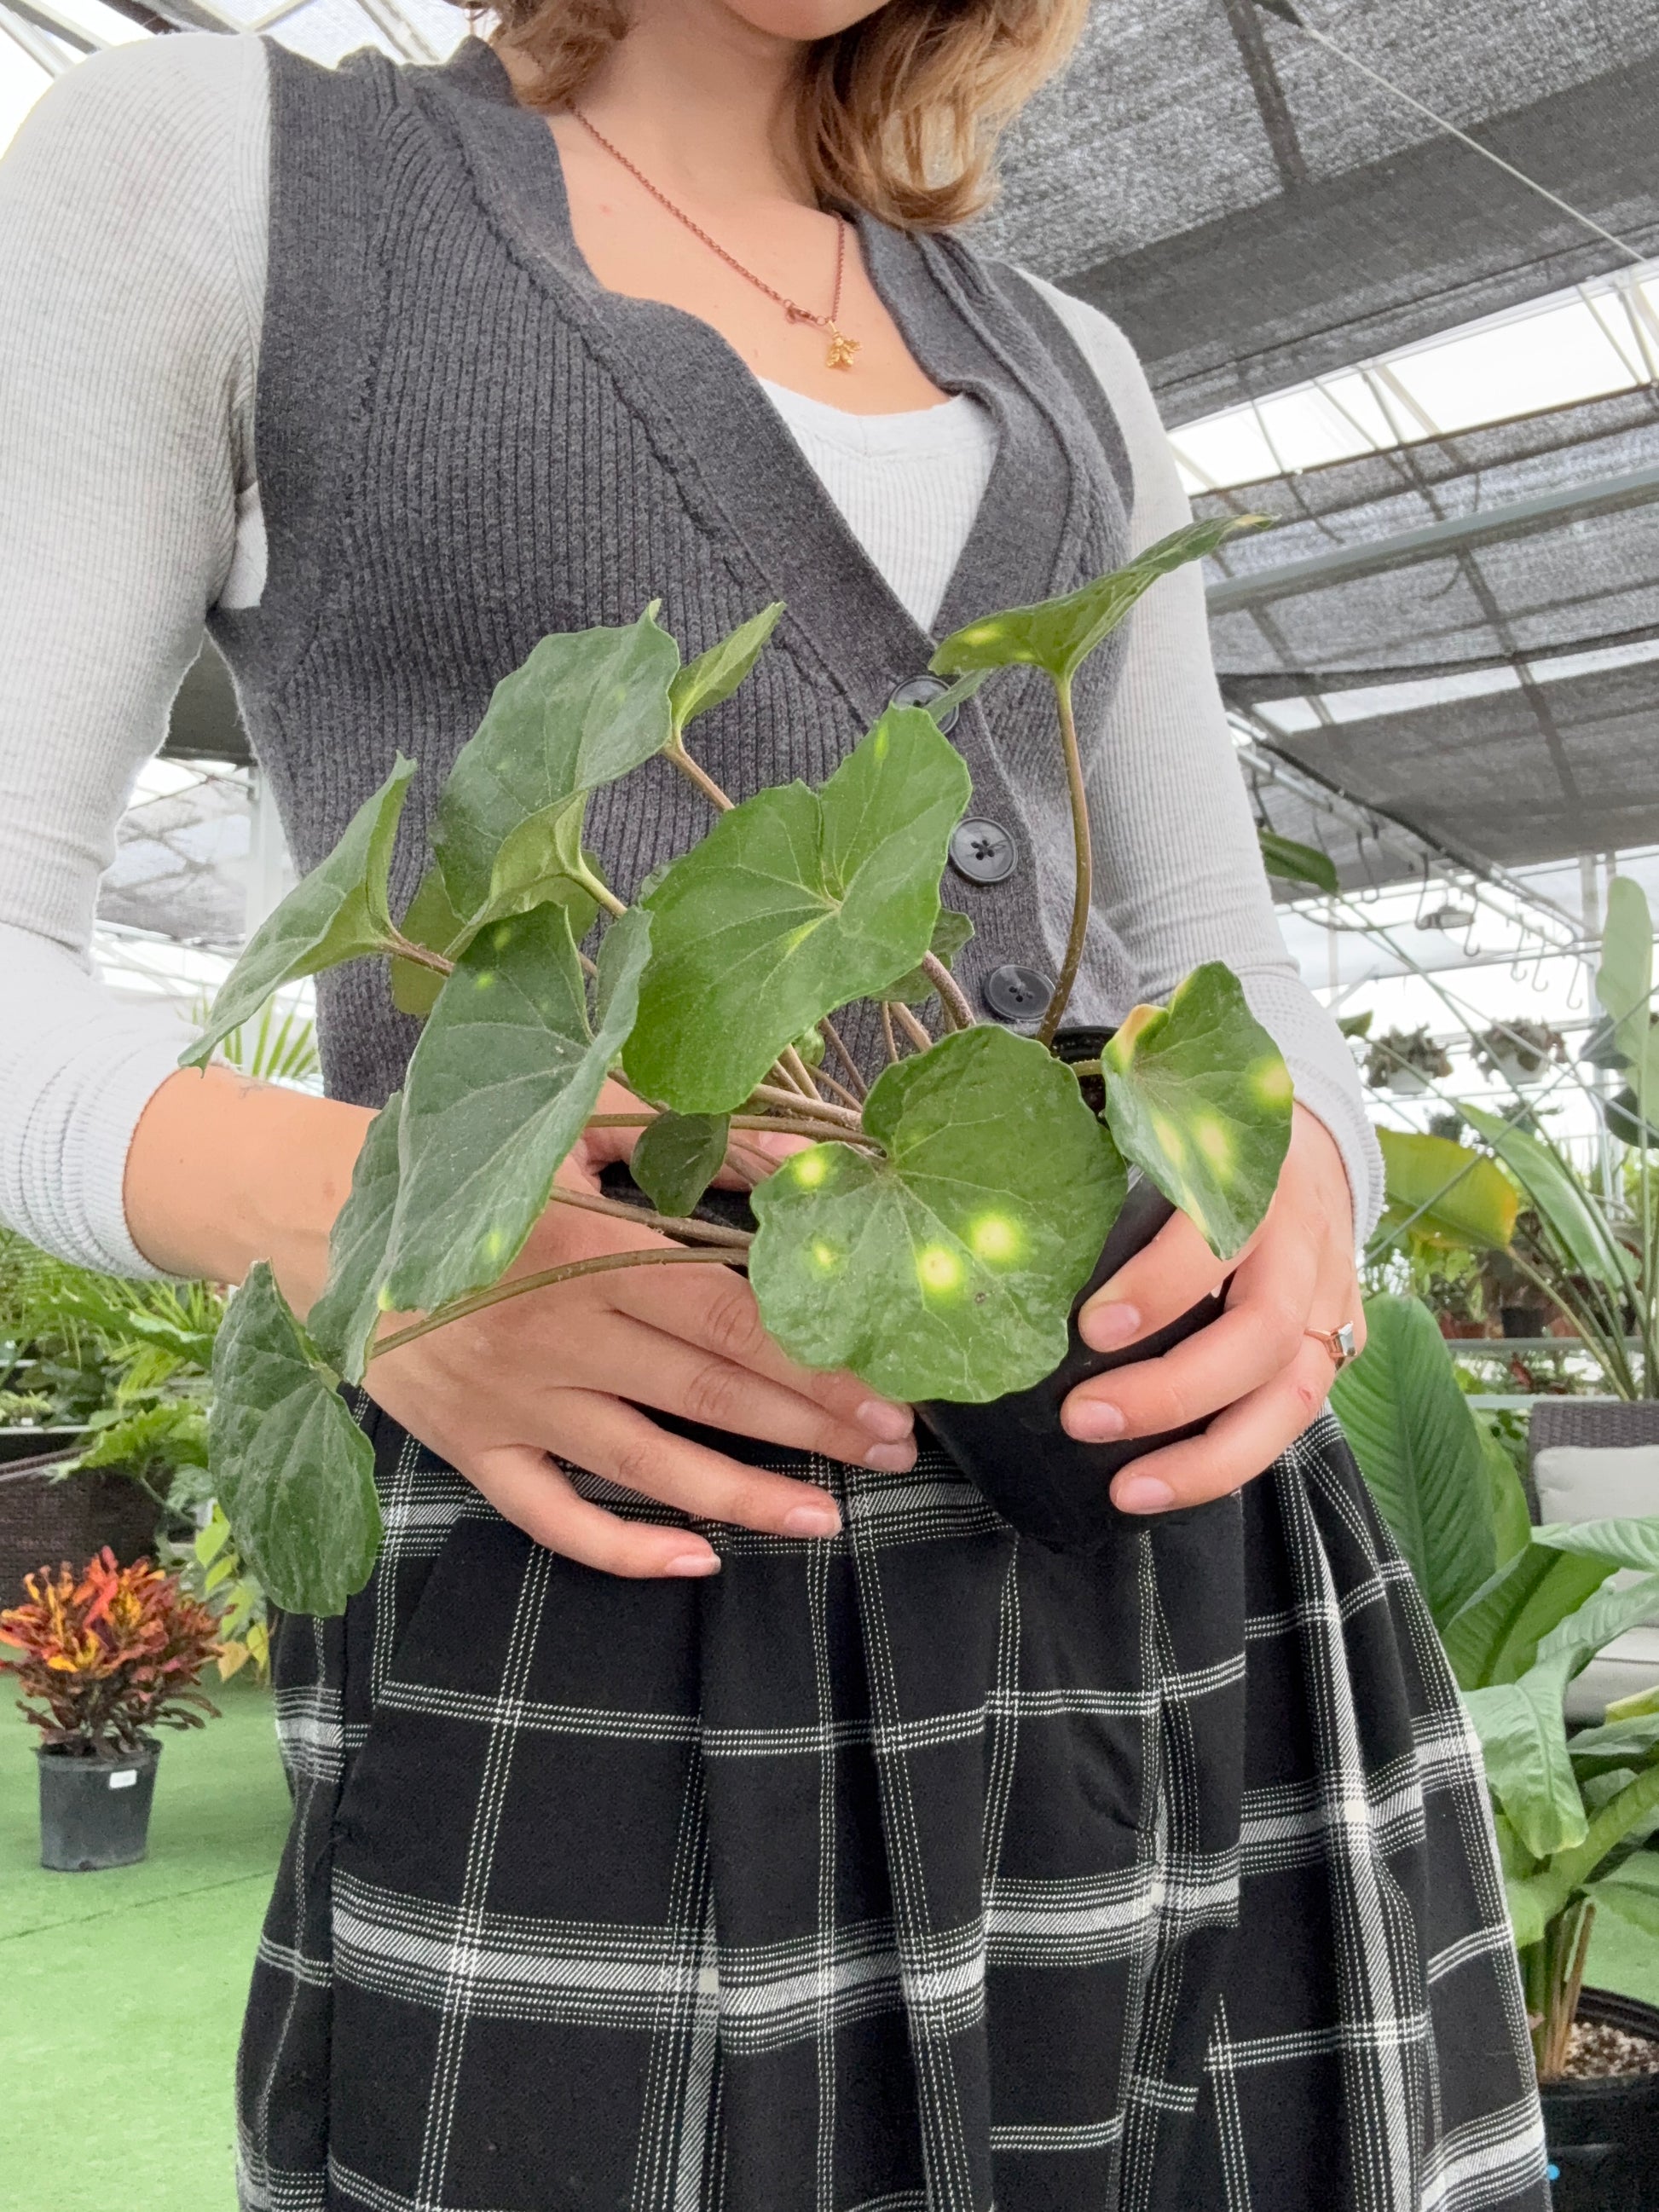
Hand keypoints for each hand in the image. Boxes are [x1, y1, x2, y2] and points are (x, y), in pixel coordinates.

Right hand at [363, 1082, 915, 1579]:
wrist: (318, 1207)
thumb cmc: (467, 1159)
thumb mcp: (573, 1122)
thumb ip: (682, 1136)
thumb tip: (796, 1160)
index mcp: (586, 1249)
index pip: (727, 1315)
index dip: (813, 1357)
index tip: (886, 1385)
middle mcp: (555, 1333)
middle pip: (707, 1391)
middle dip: (810, 1426)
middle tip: (893, 1451)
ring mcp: (512, 1401)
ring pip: (646, 1466)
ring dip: (744, 1498)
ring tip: (827, 1519)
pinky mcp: (471, 1447)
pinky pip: (553, 1517)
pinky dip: (623, 1550)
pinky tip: (697, 1562)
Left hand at [1059, 1105, 1362, 1513]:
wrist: (1310, 1154)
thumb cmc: (1212, 1150)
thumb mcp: (1170, 1132)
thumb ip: (1110, 1165)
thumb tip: (1011, 1225)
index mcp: (1257, 1179)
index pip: (1219, 1238)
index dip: (1159, 1287)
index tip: (1091, 1327)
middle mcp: (1304, 1248)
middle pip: (1262, 1334)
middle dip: (1173, 1390)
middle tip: (1084, 1418)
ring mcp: (1329, 1305)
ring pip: (1293, 1396)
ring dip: (1209, 1456)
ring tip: (1131, 1490)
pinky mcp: (1338, 1350)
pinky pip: (1293, 1422)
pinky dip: (1230, 1460)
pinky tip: (1169, 1484)